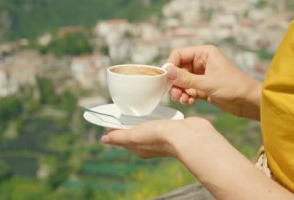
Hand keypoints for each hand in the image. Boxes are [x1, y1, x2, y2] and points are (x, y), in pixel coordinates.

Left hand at [101, 117, 218, 158]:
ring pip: (148, 126)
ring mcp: (162, 137)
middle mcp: (149, 145)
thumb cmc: (160, 136)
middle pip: (135, 132)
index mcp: (138, 148)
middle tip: (124, 108)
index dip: (116, 128)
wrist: (189, 136)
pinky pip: (161, 122)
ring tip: (139, 107)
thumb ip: (120, 137)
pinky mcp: (172, 129)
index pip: (122, 138)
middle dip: (129, 122)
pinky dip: (156, 116)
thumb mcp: (134, 136)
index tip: (112, 115)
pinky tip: (156, 109)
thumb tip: (104, 140)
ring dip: (143, 118)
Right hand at [166, 45, 260, 117]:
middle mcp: (202, 62)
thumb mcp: (208, 83)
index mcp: (205, 53)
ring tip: (182, 100)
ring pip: (183, 81)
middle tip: (173, 94)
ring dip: (180, 91)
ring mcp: (203, 76)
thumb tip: (167, 72)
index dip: (171, 66)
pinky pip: (189, 90)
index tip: (166, 79)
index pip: (179, 54)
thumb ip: (186, 79)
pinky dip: (186, 96)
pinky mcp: (204, 88)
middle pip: (179, 69)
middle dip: (175, 82)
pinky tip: (189, 102)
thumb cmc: (234, 87)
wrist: (250, 102)